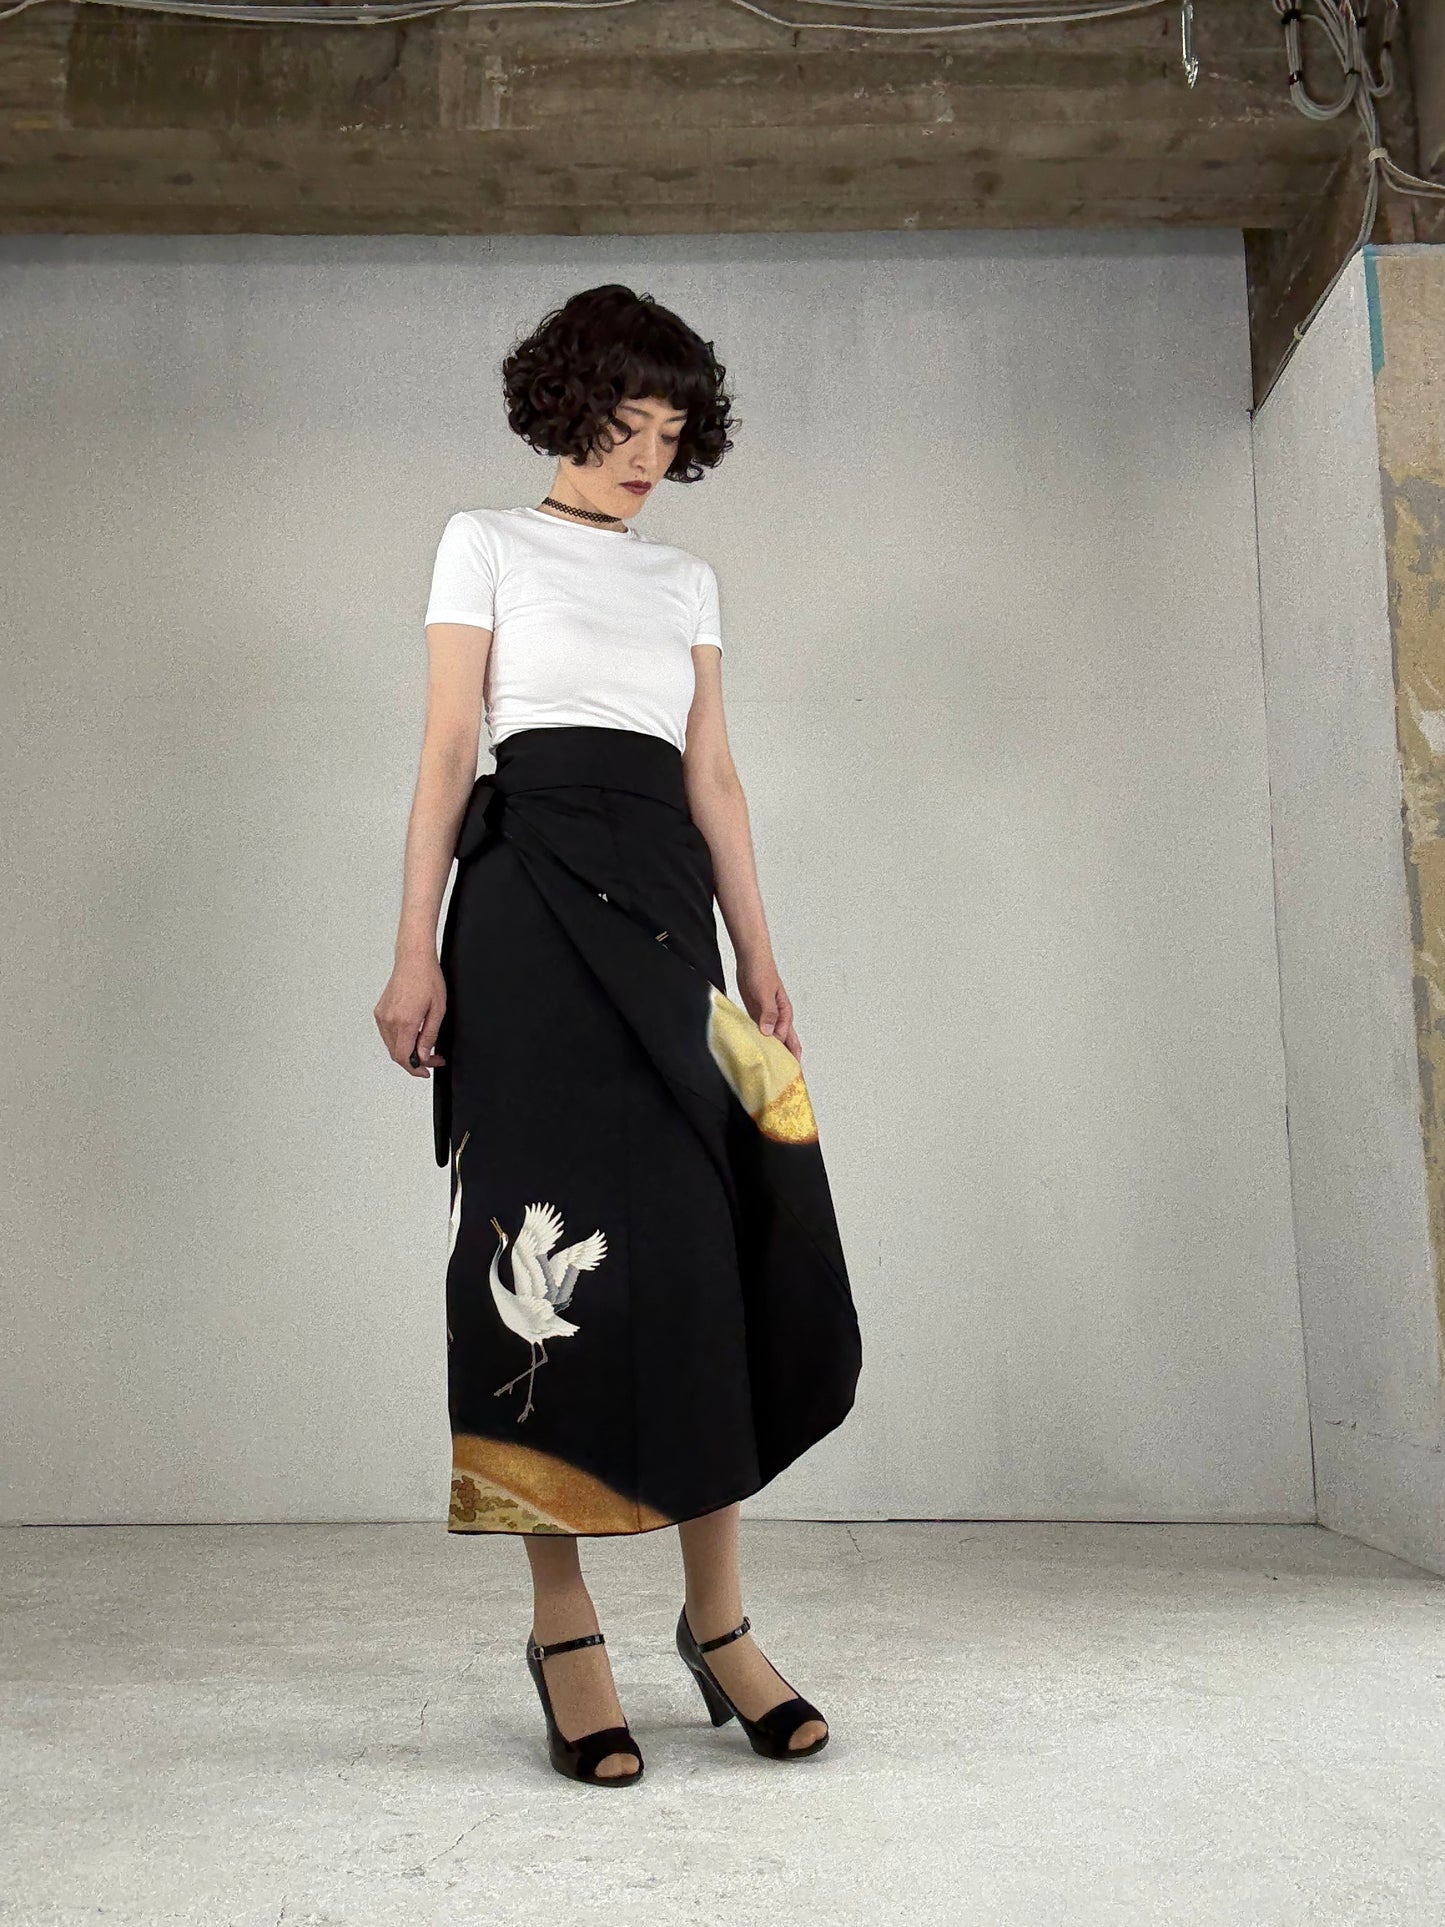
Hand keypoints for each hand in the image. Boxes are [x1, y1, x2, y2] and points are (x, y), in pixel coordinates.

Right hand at [375, 954, 446, 1077]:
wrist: (413, 959)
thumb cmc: (427, 978)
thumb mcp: (438, 1010)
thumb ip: (430, 1036)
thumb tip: (424, 1056)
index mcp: (405, 1021)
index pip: (404, 1057)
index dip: (416, 1069)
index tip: (426, 1071)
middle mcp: (389, 1020)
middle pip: (397, 1054)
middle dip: (415, 1061)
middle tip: (432, 1059)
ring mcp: (382, 1016)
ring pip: (392, 1046)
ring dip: (407, 1052)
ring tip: (425, 1047)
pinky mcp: (379, 1012)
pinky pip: (388, 1035)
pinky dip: (399, 1041)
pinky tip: (413, 1036)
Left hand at [736, 957, 801, 1060]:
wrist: (751, 960)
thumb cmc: (762, 972)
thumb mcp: (765, 993)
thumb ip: (768, 1013)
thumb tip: (769, 1033)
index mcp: (785, 1013)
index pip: (787, 1039)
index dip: (787, 1055)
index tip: (783, 1069)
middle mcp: (779, 1018)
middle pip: (786, 1042)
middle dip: (787, 1058)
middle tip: (785, 1076)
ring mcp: (767, 1017)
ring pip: (773, 1039)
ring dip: (773, 1051)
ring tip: (771, 1069)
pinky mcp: (757, 1015)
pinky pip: (760, 1032)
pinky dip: (760, 1042)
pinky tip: (758, 1051)